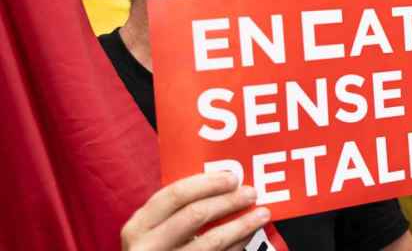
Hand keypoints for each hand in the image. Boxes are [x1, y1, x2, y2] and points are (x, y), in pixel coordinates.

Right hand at [121, 172, 269, 250]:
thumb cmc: (157, 247)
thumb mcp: (155, 228)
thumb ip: (178, 208)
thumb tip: (225, 181)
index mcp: (139, 226)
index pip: (174, 195)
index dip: (206, 184)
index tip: (232, 178)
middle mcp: (147, 247)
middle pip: (194, 215)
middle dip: (228, 201)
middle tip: (251, 193)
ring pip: (211, 241)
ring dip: (241, 225)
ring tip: (262, 214)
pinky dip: (237, 245)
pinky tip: (247, 235)